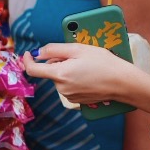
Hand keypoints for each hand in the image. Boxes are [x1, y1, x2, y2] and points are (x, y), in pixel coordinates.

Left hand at [25, 43, 139, 106]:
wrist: (122, 83)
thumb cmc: (103, 63)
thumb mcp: (79, 49)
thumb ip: (54, 49)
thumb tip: (39, 52)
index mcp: (60, 74)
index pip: (33, 70)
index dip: (27, 60)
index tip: (28, 53)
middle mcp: (62, 88)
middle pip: (50, 71)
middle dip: (58, 61)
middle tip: (76, 55)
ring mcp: (69, 96)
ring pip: (60, 78)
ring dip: (67, 69)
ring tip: (87, 64)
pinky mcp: (77, 100)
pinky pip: (69, 85)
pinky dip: (74, 78)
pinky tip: (89, 74)